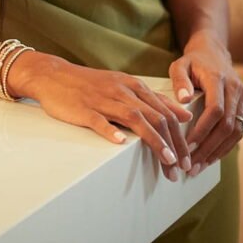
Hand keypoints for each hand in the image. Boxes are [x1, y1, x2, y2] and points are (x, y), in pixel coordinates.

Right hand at [12, 53, 194, 180]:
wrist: (54, 75)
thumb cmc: (90, 84)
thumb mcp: (124, 86)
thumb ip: (152, 100)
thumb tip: (182, 114)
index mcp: (133, 86)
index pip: (165, 111)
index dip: (180, 135)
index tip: (188, 157)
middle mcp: (122, 91)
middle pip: (155, 116)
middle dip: (173, 143)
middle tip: (182, 167)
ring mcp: (103, 99)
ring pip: (134, 118)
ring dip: (154, 140)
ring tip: (166, 160)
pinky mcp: (84, 109)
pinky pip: (99, 120)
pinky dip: (111, 131)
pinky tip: (121, 143)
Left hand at [169, 30, 242, 173]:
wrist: (214, 53)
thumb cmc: (193, 62)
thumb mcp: (180, 64)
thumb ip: (179, 80)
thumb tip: (183, 100)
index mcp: (218, 79)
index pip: (216, 109)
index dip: (203, 130)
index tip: (188, 145)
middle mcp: (235, 89)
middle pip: (227, 125)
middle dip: (209, 148)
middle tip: (192, 165)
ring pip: (235, 132)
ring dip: (217, 152)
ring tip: (199, 166)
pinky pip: (238, 131)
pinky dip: (225, 147)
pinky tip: (211, 157)